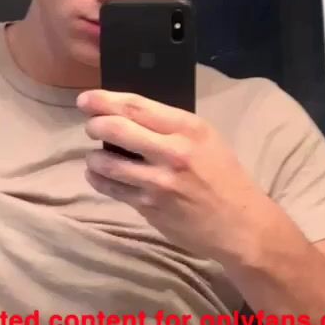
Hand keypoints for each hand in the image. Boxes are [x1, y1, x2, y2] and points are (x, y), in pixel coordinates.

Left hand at [77, 88, 262, 261]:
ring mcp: (158, 182)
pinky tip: (99, 176)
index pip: (136, 106)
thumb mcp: (206, 140)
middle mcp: (172, 152)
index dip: (104, 100)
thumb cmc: (223, 177)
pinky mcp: (149, 206)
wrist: (238, 225)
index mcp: (188, 128)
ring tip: (95, 157)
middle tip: (91, 127)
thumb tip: (128, 115)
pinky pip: (112, 188)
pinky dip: (99, 179)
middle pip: (116, 129)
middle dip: (94, 125)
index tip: (85, 99)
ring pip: (107, 163)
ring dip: (93, 157)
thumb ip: (171, 126)